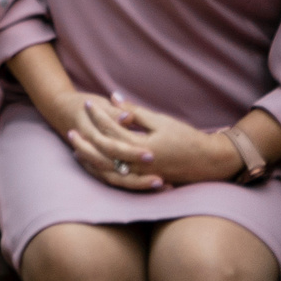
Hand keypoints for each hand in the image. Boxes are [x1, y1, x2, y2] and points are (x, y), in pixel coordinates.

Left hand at [63, 93, 239, 189]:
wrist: (210, 162)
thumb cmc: (187, 138)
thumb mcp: (161, 121)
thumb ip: (135, 112)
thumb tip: (114, 97)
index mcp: (143, 147)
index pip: (112, 131)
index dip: (98, 116)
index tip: (87, 104)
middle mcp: (139, 165)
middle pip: (104, 154)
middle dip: (85, 141)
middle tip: (70, 130)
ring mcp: (141, 176)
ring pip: (108, 171)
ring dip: (90, 160)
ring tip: (76, 148)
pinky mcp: (144, 182)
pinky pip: (118, 181)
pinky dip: (104, 173)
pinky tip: (94, 165)